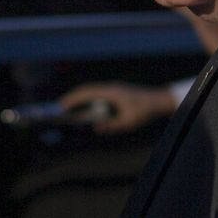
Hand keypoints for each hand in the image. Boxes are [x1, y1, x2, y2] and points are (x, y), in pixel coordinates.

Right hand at [59, 81, 176, 133]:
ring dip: (80, 102)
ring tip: (68, 113)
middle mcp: (110, 88)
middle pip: (86, 91)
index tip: (61, 106)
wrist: (159, 100)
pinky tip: (85, 114)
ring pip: (91, 94)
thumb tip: (94, 129)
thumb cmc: (144, 111)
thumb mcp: (128, 122)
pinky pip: (97, 97)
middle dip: (72, 100)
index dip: (73, 99)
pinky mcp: (115, 94)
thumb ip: (111, 126)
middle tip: (59, 110)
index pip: (87, 92)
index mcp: (111, 92)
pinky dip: (89, 104)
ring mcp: (112, 90)